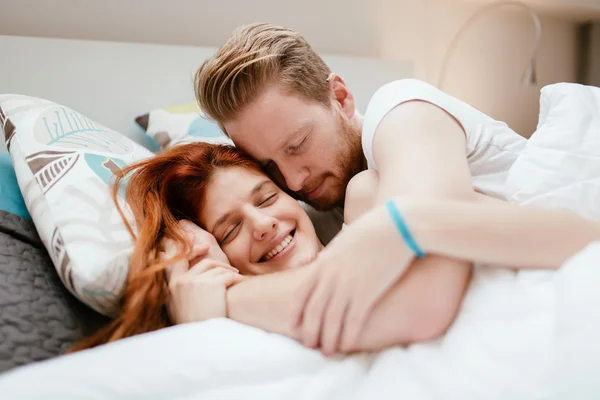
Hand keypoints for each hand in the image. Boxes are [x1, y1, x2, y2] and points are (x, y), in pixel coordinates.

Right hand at [160, 221, 242, 323]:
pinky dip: (237, 278)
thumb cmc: (192, 328)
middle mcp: (182, 281)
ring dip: (229, 272)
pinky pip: (228, 276)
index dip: (191, 250)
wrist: (200, 343)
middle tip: (229, 268)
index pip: (178, 260)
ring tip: (237, 277)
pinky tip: (242, 282)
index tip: (202, 246)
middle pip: (204, 263)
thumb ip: (176, 291)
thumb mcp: (176, 309)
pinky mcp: (213, 284)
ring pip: (217, 268)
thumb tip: (175, 274)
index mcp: (172, 286)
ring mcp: (197, 281)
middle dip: (219, 263)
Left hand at [292, 205, 413, 354]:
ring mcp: (348, 285)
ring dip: (328, 339)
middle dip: (309, 331)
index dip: (296, 312)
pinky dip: (348, 336)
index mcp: (324, 262)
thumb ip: (332, 256)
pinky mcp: (368, 293)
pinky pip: (353, 321)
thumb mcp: (344, 241)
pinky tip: (347, 346)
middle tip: (308, 345)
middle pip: (314, 311)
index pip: (301, 292)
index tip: (293, 325)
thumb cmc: (373, 229)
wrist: (397, 225)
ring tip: (327, 352)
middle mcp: (331, 276)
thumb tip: (326, 263)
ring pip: (331, 320)